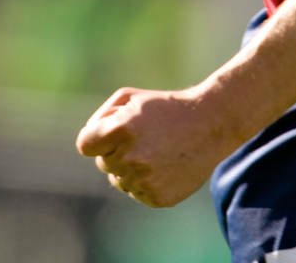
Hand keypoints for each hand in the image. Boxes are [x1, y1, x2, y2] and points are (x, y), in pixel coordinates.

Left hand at [75, 85, 237, 207]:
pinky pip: (137, 193)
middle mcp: (130, 158)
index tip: (110, 133)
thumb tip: (88, 143)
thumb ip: (101, 118)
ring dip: (130, 168)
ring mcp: (144, 181)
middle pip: (103, 163)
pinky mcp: (157, 198)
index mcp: (122, 129)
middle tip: (144, 138)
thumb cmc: (166, 107)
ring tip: (156, 151)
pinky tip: (165, 166)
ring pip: (119, 181)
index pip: (85, 145)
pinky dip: (146, 181)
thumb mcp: (131, 98)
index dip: (96, 138)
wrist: (209, 125)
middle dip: (117, 150)